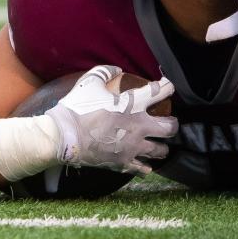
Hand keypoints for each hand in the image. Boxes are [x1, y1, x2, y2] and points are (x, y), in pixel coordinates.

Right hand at [45, 65, 177, 174]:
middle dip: (173, 124)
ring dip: (162, 146)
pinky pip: (142, 168)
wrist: (65, 136)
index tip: (168, 86)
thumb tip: (117, 70)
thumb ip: (105, 72)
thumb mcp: (90, 82)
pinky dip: (145, 166)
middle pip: (170, 127)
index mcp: (133, 104)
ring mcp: (133, 147)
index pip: (159, 92)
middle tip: (169, 122)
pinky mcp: (123, 162)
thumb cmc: (77, 107)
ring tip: (161, 145)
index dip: (167, 87)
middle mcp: (139, 127)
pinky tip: (146, 165)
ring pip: (160, 150)